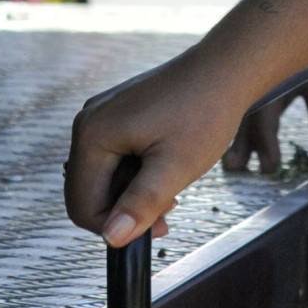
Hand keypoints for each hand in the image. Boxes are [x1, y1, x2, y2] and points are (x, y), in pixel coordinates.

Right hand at [67, 45, 264, 245]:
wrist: (225, 69)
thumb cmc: (205, 110)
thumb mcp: (174, 167)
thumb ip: (140, 204)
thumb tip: (111, 238)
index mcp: (93, 134)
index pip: (82, 205)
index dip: (114, 226)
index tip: (155, 226)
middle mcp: (88, 121)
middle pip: (87, 192)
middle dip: (123, 211)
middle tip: (166, 212)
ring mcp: (101, 115)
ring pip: (101, 177)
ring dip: (131, 194)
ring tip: (170, 190)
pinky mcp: (116, 113)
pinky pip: (112, 158)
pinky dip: (134, 174)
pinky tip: (163, 170)